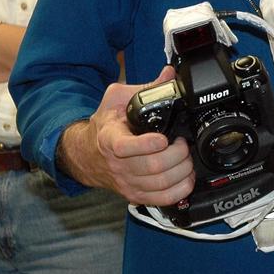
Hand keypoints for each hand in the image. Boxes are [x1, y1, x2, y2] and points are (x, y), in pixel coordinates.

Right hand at [58, 66, 194, 205]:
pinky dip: (180, 190)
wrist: (87, 153)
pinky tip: (186, 177)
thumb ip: (144, 88)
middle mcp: (118, 164)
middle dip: (177, 154)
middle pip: (152, 167)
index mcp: (111, 139)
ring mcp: (127, 181)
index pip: (125, 147)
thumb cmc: (106, 125)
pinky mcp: (135, 194)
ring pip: (160, 183)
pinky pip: (161, 199)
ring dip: (182, 170)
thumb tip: (169, 74)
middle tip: (182, 143)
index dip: (147, 144)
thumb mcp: (117, 100)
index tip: (163, 138)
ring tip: (186, 157)